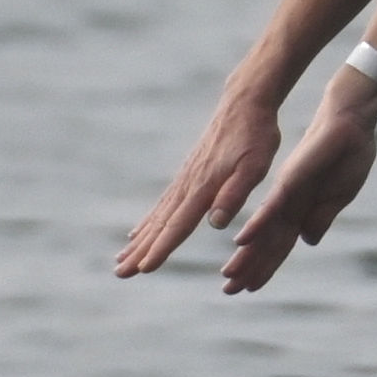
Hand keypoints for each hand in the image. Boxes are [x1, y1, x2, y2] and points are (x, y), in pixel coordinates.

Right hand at [113, 84, 289, 278]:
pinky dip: (147, 222)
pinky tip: (136, 233)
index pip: (179, 225)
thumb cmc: (256, 135)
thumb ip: (235, 194)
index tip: (144, 269)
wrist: (244, 102)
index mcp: (204, 187)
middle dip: (140, 251)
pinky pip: (162, 205)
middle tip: (120, 273)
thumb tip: (215, 223)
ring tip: (121, 261)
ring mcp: (184, 180)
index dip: (162, 248)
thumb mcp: (255, 165)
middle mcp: (187, 185)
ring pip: (156, 217)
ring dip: (138, 241)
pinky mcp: (186, 175)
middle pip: (160, 225)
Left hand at [215, 101, 376, 293]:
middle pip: (266, 242)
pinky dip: (257, 226)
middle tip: (228, 290)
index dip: (266, 266)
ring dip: (247, 255)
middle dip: (249, 267)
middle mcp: (288, 203)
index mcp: (302, 208)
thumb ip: (321, 217)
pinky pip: (272, 207)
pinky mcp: (289, 181)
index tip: (250, 288)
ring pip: (264, 230)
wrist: (353, 122)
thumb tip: (308, 240)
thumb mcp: (339, 195)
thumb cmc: (349, 154)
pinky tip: (241, 241)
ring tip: (228, 276)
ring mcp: (287, 193)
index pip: (280, 244)